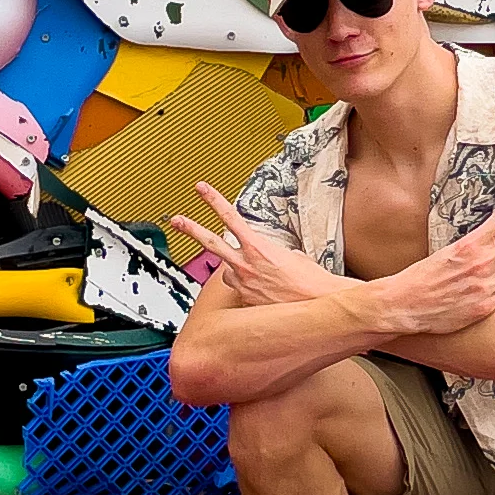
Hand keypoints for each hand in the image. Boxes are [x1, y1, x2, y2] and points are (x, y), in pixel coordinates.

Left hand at [172, 185, 339, 309]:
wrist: (318, 305)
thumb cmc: (312, 280)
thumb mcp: (295, 256)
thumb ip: (277, 252)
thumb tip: (276, 257)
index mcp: (258, 247)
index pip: (230, 217)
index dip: (213, 200)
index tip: (201, 189)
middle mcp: (246, 265)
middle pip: (211, 243)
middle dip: (191, 229)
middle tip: (176, 220)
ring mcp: (243, 285)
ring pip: (227, 272)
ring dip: (237, 271)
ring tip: (260, 277)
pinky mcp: (245, 302)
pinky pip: (240, 291)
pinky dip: (249, 290)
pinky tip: (267, 294)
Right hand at [379, 190, 494, 338]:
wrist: (406, 305)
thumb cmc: (422, 278)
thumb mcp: (446, 254)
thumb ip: (472, 250)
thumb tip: (491, 246)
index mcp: (469, 244)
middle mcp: (482, 262)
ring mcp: (486, 286)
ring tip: (481, 281)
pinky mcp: (486, 307)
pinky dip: (493, 295)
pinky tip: (473, 299)